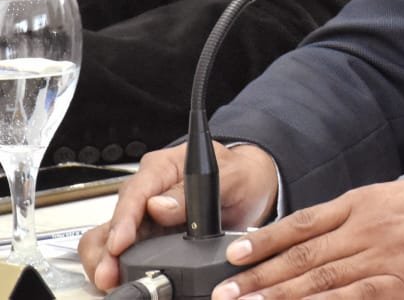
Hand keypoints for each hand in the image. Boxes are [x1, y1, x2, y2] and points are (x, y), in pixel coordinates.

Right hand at [78, 142, 278, 290]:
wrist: (254, 186)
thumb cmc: (242, 174)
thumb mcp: (231, 178)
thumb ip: (196, 191)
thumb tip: (159, 207)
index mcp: (164, 167)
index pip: (136, 192)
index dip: (124, 220)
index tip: (120, 244)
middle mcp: (148, 189)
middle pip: (117, 218)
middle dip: (108, 249)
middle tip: (110, 274)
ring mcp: (145, 213)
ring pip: (110, 236)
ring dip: (106, 260)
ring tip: (110, 280)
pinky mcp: (147, 234)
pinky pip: (122, 250)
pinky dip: (116, 265)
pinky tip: (118, 279)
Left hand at [208, 174, 403, 299]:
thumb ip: (363, 216)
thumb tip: (321, 235)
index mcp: (370, 201)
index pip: (305, 221)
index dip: (267, 239)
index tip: (236, 253)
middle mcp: (372, 228)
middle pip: (304, 256)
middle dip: (260, 277)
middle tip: (225, 292)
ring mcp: (388, 260)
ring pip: (321, 282)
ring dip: (280, 297)